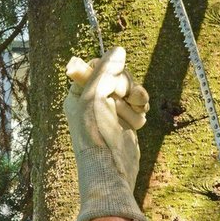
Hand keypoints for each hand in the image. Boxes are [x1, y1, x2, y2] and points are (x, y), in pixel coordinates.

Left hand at [64, 46, 149, 220]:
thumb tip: (119, 49)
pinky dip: (141, 110)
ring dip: (136, 99)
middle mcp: (94, 100)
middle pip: (118, 76)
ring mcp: (111, 111)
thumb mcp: (94, 98)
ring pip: (131, 89)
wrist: (111, 171)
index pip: (99, 66)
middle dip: (128, 86)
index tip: (114, 83)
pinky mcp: (126, 121)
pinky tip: (139, 120)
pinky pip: (138, 105)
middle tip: (131, 97)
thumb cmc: (95, 136)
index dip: (111, 71)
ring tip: (138, 112)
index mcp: (79, 93)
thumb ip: (105, 71)